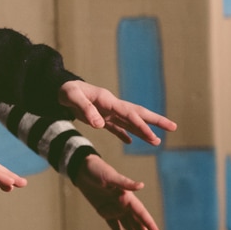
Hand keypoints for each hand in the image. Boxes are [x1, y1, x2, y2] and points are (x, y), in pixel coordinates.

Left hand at [58, 80, 175, 145]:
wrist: (57, 88)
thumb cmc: (65, 90)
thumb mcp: (71, 97)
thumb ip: (85, 109)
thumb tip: (100, 125)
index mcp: (107, 100)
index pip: (129, 114)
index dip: (141, 125)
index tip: (153, 136)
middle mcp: (111, 105)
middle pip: (137, 114)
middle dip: (155, 121)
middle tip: (173, 127)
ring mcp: (107, 111)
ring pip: (129, 122)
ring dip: (143, 131)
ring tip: (157, 141)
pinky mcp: (99, 117)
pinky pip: (115, 127)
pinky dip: (124, 134)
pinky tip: (132, 142)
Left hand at [72, 154, 160, 229]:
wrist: (82, 169)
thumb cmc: (98, 170)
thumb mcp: (110, 176)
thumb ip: (125, 183)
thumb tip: (141, 185)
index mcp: (128, 197)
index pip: (141, 214)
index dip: (149, 225)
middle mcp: (124, 205)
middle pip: (137, 224)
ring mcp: (115, 210)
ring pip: (128, 228)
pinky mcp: (105, 212)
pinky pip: (114, 227)